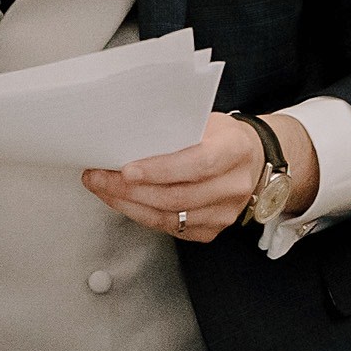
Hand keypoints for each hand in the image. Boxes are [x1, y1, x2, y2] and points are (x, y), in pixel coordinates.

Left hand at [86, 112, 316, 241]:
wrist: (252, 160)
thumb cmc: (221, 136)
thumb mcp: (205, 120)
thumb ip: (175, 129)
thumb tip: (126, 135)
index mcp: (235, 150)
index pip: (198, 164)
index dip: (160, 170)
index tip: (126, 170)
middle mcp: (234, 185)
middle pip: (177, 196)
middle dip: (129, 190)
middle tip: (97, 177)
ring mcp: (225, 212)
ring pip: (169, 217)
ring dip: (128, 205)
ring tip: (102, 188)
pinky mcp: (212, 230)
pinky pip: (170, 228)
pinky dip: (141, 215)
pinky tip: (122, 202)